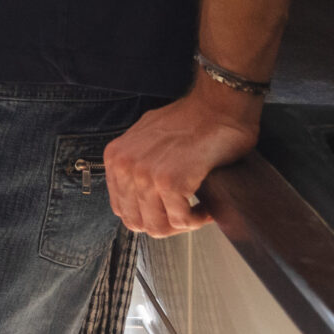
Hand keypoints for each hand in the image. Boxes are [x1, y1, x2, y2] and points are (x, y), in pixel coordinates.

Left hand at [104, 80, 260, 236]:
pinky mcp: (170, 182)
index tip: (168, 211)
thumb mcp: (147, 138)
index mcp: (116, 157)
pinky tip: (207, 207)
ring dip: (183, 224)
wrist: (218, 106)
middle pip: (137, 222)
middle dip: (164, 224)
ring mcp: (145, 175)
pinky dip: (198, 219)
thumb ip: (137, 163)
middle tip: (185, 215)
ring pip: (158, 226)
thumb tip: (140, 195)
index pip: (122, 208)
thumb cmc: (191, 120)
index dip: (147, 215)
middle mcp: (125, 166)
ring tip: (198, 211)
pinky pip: (181, 220)